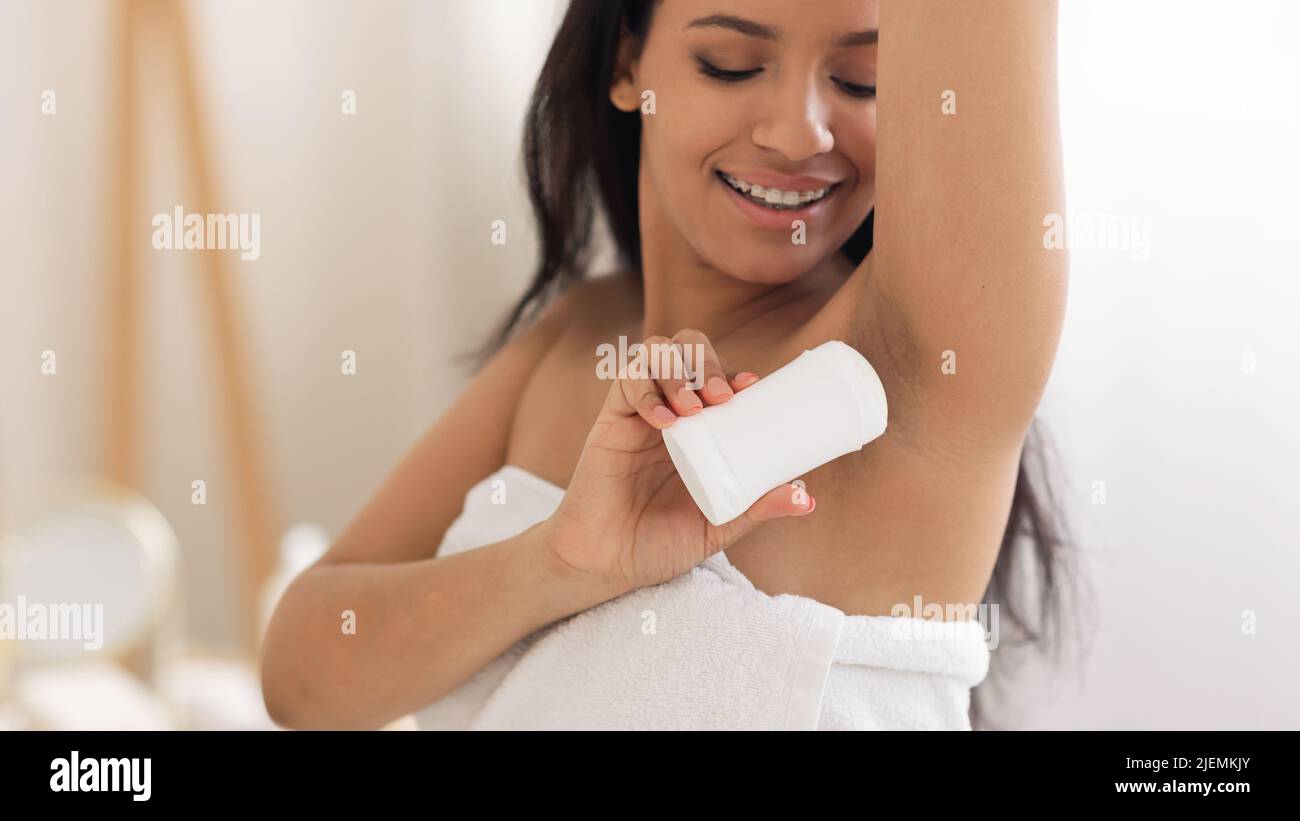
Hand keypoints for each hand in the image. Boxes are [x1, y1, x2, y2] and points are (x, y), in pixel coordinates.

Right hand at [546, 329, 815, 594]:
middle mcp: (671, 412)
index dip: (735, 371)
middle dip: (708, 361)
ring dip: (678, 370)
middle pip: (688, 350)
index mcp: (700, 429)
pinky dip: (647, 392)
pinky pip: (626, 382)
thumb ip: (757, 508)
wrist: (607, 564)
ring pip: (656, 352)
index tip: (752, 386)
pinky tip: (664, 421)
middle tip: (721, 397)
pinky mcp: (610, 420)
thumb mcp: (720, 526)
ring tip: (693, 408)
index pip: (719, 376)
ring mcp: (639, 413)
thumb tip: (807, 496)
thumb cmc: (661, 543)